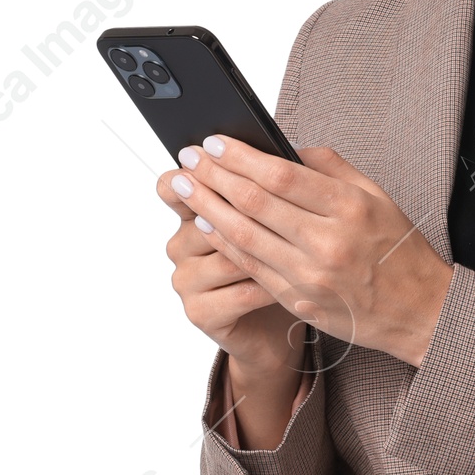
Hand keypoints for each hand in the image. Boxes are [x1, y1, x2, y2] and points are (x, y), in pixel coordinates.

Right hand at [158, 167, 304, 381]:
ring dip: (265, 247)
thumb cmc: (280, 263)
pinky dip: (271, 284)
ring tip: (301, 239)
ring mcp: (187, 280)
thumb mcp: (276, 220)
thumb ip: (274, 187)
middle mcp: (182, 244)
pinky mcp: (201, 312)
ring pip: (227, 253)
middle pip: (206, 215)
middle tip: (282, 193)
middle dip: (244, 201)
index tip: (207, 153)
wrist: (275, 325)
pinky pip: (240, 293)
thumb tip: (289, 149)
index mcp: (193, 213)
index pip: (174, 185)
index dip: (191, 172)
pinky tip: (299, 278)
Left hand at [164, 136, 453, 368]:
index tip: (214, 142)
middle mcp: (329, 242)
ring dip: (208, 207)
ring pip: (245, 236)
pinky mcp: (299, 301)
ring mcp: (311, 276)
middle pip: (255, 202)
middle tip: (188, 159)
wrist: (419, 311)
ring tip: (186, 187)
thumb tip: (284, 147)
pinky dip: (225, 243)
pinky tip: (207, 223)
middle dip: (214, 176)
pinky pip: (251, 267)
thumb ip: (331, 167)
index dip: (240, 156)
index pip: (281, 174)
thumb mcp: (377, 196)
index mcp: (350, 208)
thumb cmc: (398, 250)